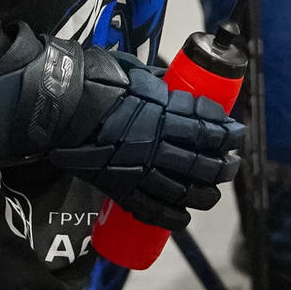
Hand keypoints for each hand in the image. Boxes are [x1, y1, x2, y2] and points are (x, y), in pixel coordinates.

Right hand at [0, 29, 243, 230]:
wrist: (54, 106)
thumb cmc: (91, 80)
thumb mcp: (132, 72)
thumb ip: (154, 86)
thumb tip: (168, 88)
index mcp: (162, 113)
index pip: (207, 127)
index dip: (226, 132)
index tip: (236, 132)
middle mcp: (157, 145)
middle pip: (202, 161)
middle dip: (223, 164)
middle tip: (231, 163)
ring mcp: (139, 170)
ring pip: (184, 190)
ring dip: (205, 194)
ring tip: (213, 193)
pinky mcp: (121, 188)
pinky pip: (152, 209)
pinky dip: (172, 217)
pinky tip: (183, 217)